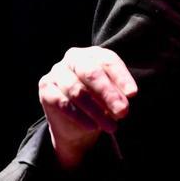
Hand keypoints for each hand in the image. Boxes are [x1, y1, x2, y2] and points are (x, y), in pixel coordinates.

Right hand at [37, 46, 137, 169]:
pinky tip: (93, 127)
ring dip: (96, 111)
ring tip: (112, 126)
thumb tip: (126, 97)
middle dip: (108, 94)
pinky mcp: (46, 89)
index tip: (133, 94)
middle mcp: (73, 58)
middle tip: (123, 111)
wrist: (77, 124)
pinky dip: (80, 117)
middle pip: (91, 73)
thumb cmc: (100, 102)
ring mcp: (57, 72)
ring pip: (78, 91)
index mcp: (93, 54)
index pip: (108, 61)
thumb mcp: (112, 96)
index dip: (122, 77)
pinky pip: (63, 103)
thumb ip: (118, 93)